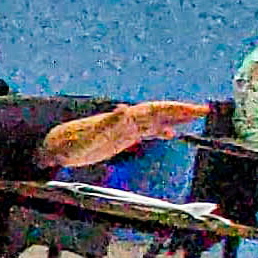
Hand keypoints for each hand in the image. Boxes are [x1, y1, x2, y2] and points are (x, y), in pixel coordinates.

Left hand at [35, 98, 204, 168]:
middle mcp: (125, 120)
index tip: (196, 110)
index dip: (176, 109)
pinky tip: (168, 134)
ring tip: (193, 118)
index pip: (156, 110)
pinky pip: (145, 131)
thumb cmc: (69, 143)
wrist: (53, 148)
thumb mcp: (88, 137)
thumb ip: (108, 124)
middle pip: (158, 112)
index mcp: (123, 119)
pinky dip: (159, 130)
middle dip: (181, 111)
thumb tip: (124, 109)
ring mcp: (122, 128)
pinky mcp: (118, 138)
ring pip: (154, 120)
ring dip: (173, 118)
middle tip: (204, 110)